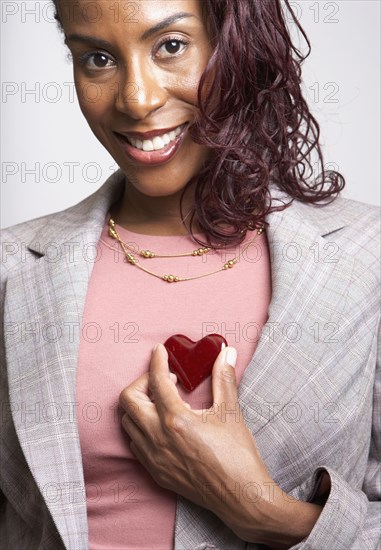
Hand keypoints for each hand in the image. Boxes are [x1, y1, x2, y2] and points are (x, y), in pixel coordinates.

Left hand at [119, 344, 321, 545]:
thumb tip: (226, 353)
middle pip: (128, 400)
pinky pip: (135, 444)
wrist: (241, 497)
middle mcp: (158, 437)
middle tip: (164, 379)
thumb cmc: (238, 456)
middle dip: (142, 383)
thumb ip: (224, 378)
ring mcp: (154, 457)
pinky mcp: (156, 472)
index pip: (156, 381)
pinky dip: (141, 427)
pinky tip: (161, 424)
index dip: (157, 361)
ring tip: (162, 400)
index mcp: (175, 419)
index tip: (159, 351)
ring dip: (139, 405)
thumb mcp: (231, 412)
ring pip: (128, 422)